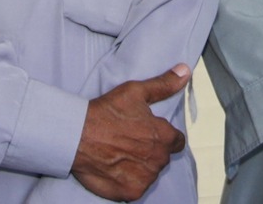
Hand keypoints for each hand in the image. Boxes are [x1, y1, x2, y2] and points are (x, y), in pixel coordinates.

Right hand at [71, 64, 189, 201]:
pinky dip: (129, 180)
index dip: (165, 135)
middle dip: (152, 149)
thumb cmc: (107, 112)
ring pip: (150, 172)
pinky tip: (116, 167)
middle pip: (162, 157)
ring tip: (122, 152)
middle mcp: (158, 160)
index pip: (177, 141)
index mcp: (163, 136)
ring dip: (141, 165)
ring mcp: (145, 178)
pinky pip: (137, 187)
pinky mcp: (131, 193)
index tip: (150, 132)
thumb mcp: (136, 91)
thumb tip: (184, 71)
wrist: (77, 136)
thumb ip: (164, 84)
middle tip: (131, 140)